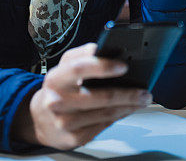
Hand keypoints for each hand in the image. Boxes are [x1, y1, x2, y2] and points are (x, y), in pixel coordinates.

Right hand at [14, 43, 151, 149]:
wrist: (40, 119)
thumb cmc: (59, 87)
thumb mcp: (65, 66)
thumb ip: (84, 53)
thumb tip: (110, 48)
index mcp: (56, 79)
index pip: (80, 68)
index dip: (103, 66)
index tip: (124, 65)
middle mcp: (58, 102)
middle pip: (101, 97)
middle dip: (129, 94)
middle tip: (145, 92)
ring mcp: (66, 122)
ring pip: (106, 114)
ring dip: (129, 107)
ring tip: (142, 100)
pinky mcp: (74, 138)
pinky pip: (104, 126)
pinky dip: (119, 116)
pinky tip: (126, 110)